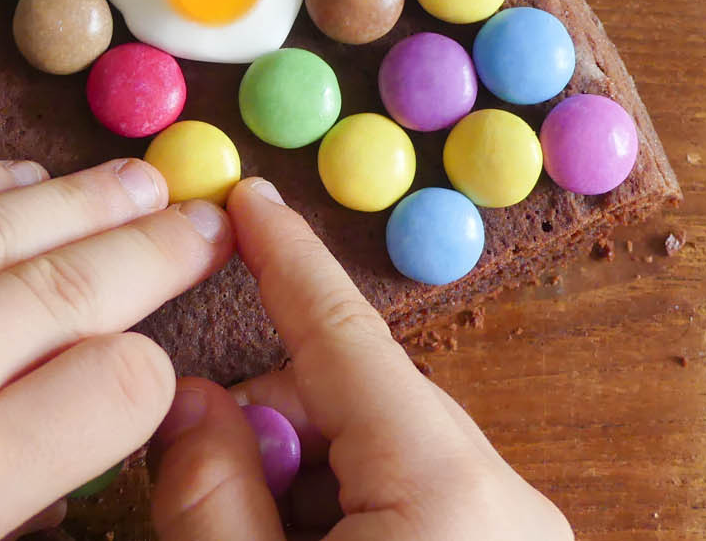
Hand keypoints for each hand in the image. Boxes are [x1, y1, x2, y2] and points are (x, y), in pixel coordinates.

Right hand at [148, 177, 572, 540]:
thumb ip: (212, 492)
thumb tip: (189, 402)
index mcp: (444, 488)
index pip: (345, 336)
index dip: (288, 262)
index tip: (248, 199)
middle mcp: (502, 496)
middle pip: (359, 399)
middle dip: (274, 420)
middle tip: (203, 482)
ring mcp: (516, 532)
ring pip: (381, 454)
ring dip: (307, 479)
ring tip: (258, 540)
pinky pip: (415, 502)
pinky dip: (349, 514)